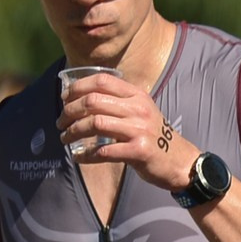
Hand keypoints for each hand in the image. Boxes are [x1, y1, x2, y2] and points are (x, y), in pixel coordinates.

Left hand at [60, 72, 200, 192]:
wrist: (180, 160)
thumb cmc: (153, 135)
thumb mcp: (141, 111)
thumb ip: (118, 102)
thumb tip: (79, 98)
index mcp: (137, 95)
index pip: (102, 81)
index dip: (78, 87)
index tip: (64, 98)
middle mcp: (139, 109)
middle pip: (93, 101)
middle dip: (69, 112)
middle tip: (61, 122)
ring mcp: (140, 130)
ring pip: (94, 124)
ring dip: (73, 132)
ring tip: (65, 138)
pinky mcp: (139, 151)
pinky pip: (103, 151)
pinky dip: (86, 155)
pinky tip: (79, 156)